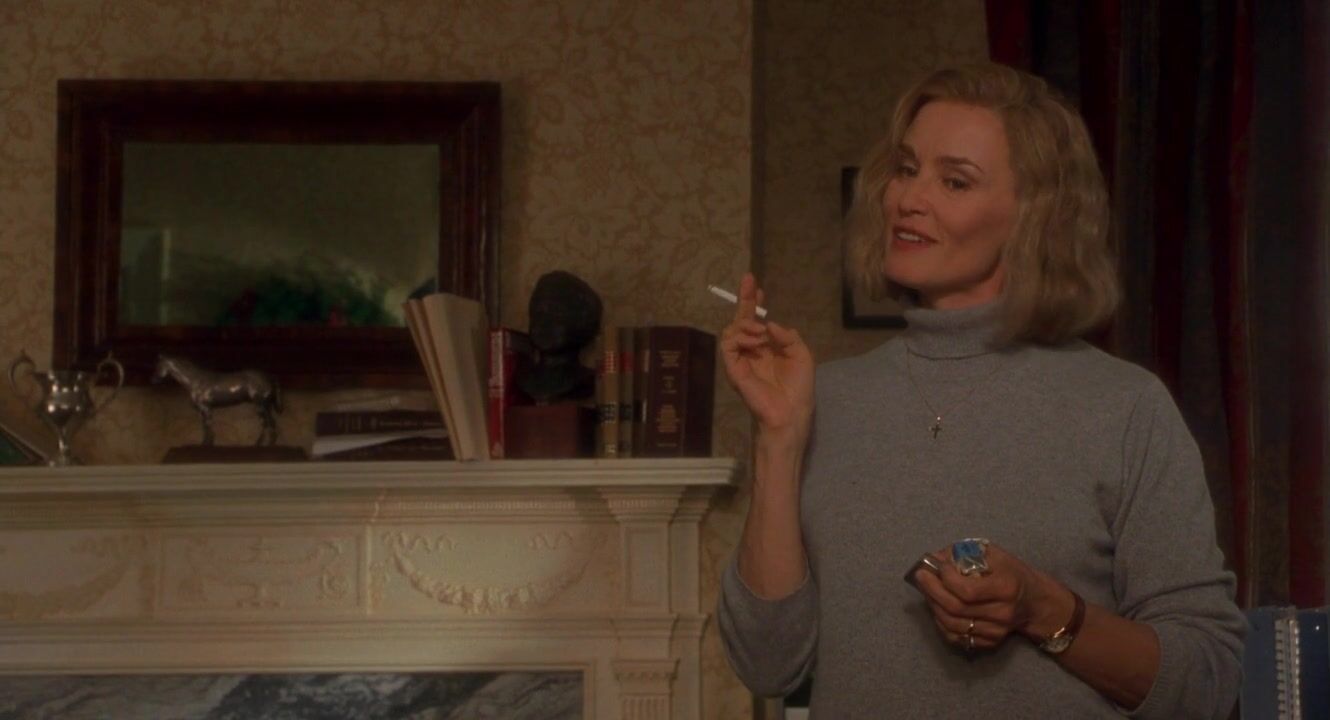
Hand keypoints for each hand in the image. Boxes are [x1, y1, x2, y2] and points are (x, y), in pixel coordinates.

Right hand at [719, 273, 813, 442]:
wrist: (791, 411)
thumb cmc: (799, 387)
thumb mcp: (802, 355)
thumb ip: (788, 336)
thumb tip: (769, 323)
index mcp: (767, 347)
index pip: (757, 321)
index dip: (755, 304)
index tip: (758, 288)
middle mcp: (752, 351)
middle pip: (741, 320)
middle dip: (744, 299)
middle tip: (748, 281)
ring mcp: (741, 360)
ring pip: (732, 330)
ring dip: (746, 324)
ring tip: (760, 332)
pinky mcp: (734, 369)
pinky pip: (728, 345)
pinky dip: (740, 337)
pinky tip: (756, 341)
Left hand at [909, 542, 1074, 651]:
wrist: (1034, 602)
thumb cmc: (1012, 573)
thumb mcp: (995, 555)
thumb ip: (965, 553)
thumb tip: (936, 557)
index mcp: (1006, 589)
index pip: (967, 591)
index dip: (946, 579)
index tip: (936, 566)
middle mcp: (1002, 614)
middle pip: (956, 609)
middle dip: (932, 591)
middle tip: (921, 576)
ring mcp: (996, 632)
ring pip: (952, 625)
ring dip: (933, 606)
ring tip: (927, 590)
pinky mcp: (989, 643)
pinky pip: (956, 637)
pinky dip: (940, 622)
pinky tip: (938, 607)